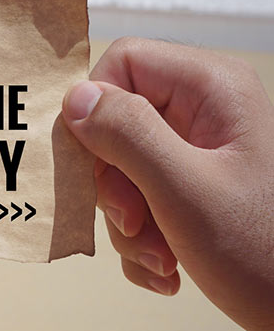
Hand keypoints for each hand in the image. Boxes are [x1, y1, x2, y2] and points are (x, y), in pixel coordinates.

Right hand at [62, 38, 273, 330]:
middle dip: (114, 182)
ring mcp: (196, 150)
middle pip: (116, 121)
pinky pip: (138, 196)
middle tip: (133, 222)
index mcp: (212, 88)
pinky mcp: (189, 186)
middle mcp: (203, 111)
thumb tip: (75, 99)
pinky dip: (141, 237)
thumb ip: (128, 136)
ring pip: (121, 166)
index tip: (94, 165)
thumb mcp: (186, 191)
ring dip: (128, 221)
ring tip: (160, 258)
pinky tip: (167, 267)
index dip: (96, 109)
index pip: (123, 63)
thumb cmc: (266, 252)